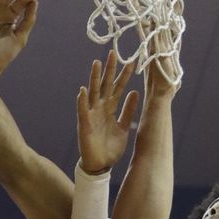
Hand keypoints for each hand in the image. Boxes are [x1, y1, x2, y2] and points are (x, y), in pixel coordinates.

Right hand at [76, 52, 139, 173]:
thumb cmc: (110, 147)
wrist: (101, 165)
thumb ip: (128, 110)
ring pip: (93, 93)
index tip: (131, 61)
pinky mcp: (84, 125)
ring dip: (94, 78)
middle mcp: (100, 108)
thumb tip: (136, 92)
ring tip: (96, 64)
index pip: (118, 88)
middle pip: (105, 85)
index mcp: (110, 109)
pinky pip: (82, 111)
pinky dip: (82, 101)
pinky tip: (82, 90)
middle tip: (113, 53)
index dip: (124, 75)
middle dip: (109, 70)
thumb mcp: (123, 127)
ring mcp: (91, 115)